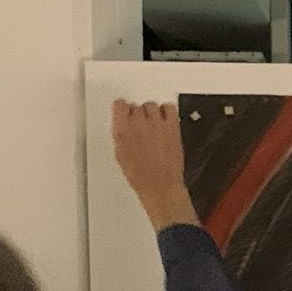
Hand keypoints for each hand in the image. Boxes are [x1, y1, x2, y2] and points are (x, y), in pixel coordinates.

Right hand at [112, 101, 197, 231]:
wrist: (160, 186)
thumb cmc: (140, 176)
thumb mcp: (120, 154)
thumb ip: (121, 134)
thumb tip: (123, 125)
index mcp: (121, 129)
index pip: (119, 104)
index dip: (123, 109)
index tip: (125, 112)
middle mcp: (138, 123)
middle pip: (136, 105)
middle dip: (138, 115)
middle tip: (141, 128)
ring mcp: (156, 123)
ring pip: (151, 105)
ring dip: (152, 113)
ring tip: (154, 125)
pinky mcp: (172, 126)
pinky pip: (169, 107)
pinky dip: (167, 110)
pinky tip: (165, 118)